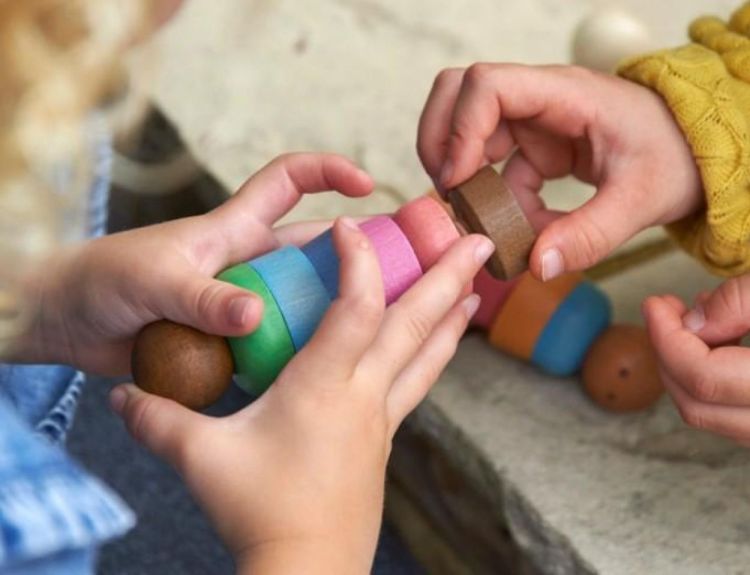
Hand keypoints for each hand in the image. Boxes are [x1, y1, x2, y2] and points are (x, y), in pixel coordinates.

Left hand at [11, 153, 372, 373]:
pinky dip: (299, 360)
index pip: (288, 183)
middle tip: (404, 281)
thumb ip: (201, 297)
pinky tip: (324, 380)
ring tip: (378, 337)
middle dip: (357, 257)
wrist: (68, 324)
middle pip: (315, 253)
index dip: (330, 173)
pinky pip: (277, 350)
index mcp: (234, 231)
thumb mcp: (152, 281)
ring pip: (303, 307)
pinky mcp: (232, 344)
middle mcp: (249, 266)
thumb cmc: (105, 280)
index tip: (367, 187)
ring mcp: (242, 307)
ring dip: (334, 317)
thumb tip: (255, 315)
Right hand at [109, 219, 491, 572]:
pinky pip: (417, 384)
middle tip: (481, 239)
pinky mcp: (382, 441)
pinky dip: (433, 355)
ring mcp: (380, 419)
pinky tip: (437, 347)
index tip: (351, 225)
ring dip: (453, 315)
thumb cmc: (258, 511)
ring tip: (476, 286)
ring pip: (428, 356)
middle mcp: (363, 395)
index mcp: (323, 386)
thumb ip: (158, 420)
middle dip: (448, 275)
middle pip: (415, 323)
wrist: (306, 569)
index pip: (355, 307)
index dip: (358, 259)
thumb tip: (117, 398)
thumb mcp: (199, 458)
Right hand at [417, 63, 702, 279]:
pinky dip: (496, 201)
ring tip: (481, 220)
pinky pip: (494, 169)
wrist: (696, 153)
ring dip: (463, 177)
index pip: (487, 85)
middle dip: (439, 142)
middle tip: (447, 192)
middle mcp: (540, 101)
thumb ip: (590, 234)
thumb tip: (536, 265)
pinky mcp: (534, 149)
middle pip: (457, 94)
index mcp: (566, 94)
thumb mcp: (641, 200)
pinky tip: (523, 228)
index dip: (459, 129)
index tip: (458, 181)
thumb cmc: (676, 158)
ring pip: (466, 131)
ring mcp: (533, 123)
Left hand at [643, 277, 749, 445]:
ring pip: (710, 416)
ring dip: (688, 370)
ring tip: (697, 322)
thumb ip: (741, 303)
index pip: (703, 378)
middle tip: (667, 312)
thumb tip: (691, 323)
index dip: (668, 339)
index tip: (655, 305)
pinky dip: (713, 383)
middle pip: (696, 406)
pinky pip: (732, 417)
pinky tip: (722, 344)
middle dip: (669, 355)